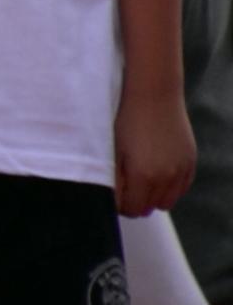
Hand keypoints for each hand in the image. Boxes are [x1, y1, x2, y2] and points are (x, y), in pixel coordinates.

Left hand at [117, 87, 197, 216]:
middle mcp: (166, 178)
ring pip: (167, 202)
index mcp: (143, 176)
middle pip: (149, 208)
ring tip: (139, 180)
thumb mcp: (113, 150)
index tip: (113, 195)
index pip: (132, 209)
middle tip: (124, 187)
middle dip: (135, 202)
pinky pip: (181, 188)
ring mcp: (181, 171)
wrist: (154, 95)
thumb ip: (114, 180)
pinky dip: (169, 187)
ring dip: (152, 197)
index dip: (120, 205)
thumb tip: (114, 202)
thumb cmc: (126, 120)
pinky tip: (156, 173)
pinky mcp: (191, 162)